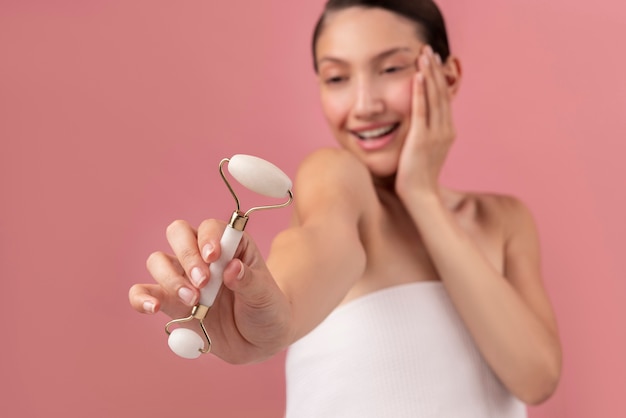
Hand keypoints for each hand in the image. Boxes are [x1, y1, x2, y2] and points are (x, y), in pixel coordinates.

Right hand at [128, 219, 292, 363]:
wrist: (259, 340)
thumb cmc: (267, 310)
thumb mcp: (267, 297)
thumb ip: (250, 282)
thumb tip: (233, 267)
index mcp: (231, 245)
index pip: (210, 228)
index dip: (208, 238)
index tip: (214, 257)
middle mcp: (203, 256)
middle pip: (178, 234)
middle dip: (187, 255)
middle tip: (202, 283)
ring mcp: (184, 278)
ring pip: (158, 261)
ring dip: (170, 279)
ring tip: (193, 301)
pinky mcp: (170, 302)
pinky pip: (144, 292)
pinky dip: (142, 298)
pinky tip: (152, 307)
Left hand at [395, 45, 455, 198]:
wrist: (419, 196)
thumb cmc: (416, 178)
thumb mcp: (424, 153)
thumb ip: (423, 137)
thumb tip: (416, 130)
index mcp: (447, 132)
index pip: (444, 100)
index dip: (439, 79)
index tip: (434, 62)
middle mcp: (445, 130)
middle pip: (441, 94)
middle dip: (435, 70)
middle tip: (429, 50)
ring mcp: (435, 134)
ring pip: (434, 97)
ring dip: (429, 74)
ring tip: (424, 55)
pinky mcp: (422, 139)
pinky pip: (421, 110)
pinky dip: (420, 92)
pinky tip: (418, 76)